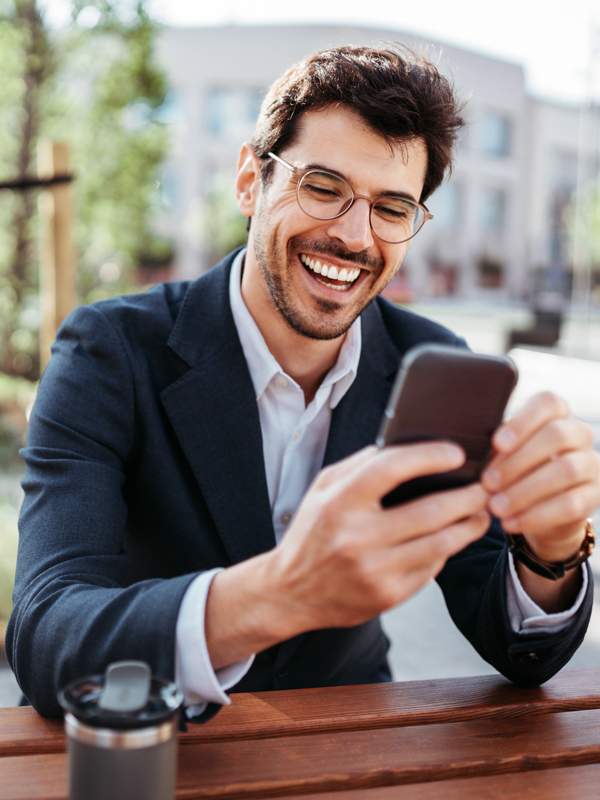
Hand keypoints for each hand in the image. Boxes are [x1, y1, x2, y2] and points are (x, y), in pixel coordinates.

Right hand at [206, 442, 488, 668]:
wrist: (291, 593)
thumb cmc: (311, 533)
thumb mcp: (322, 490)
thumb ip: (357, 465)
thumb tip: (402, 446)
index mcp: (339, 504)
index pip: (391, 469)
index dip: (429, 456)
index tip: (456, 452)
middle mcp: (356, 538)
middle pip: (430, 511)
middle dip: (467, 495)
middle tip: (484, 485)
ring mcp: (374, 571)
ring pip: (440, 543)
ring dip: (469, 525)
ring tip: (481, 512)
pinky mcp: (388, 596)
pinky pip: (430, 568)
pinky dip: (446, 550)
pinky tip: (451, 539)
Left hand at [481, 392, 599, 609]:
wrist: (538, 510)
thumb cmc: (510, 471)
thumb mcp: (500, 455)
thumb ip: (491, 446)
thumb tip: (462, 449)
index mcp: (556, 414)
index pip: (548, 403)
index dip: (523, 421)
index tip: (496, 442)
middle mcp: (579, 433)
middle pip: (556, 436)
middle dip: (518, 460)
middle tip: (487, 481)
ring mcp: (591, 464)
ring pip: (565, 470)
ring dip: (525, 490)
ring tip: (495, 506)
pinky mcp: (595, 495)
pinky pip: (570, 504)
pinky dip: (536, 515)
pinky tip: (510, 523)